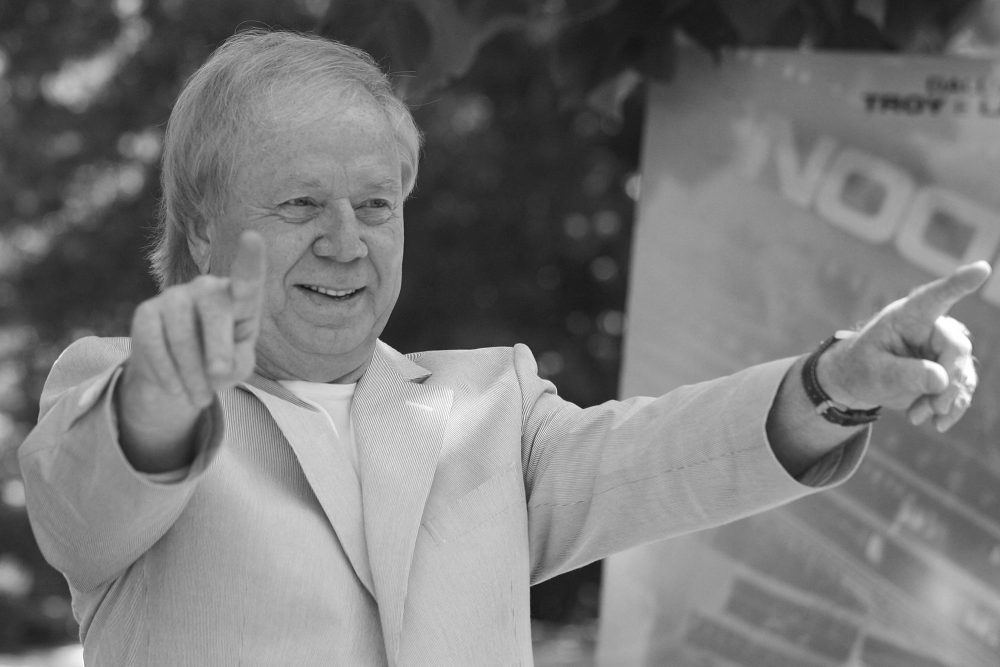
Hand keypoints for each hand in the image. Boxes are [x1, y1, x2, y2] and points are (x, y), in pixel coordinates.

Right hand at [115, 231, 265, 471]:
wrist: (181, 377)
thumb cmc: (221, 365)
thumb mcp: (238, 368)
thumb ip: (237, 362)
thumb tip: (216, 365)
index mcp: (239, 300)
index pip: (247, 278)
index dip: (250, 259)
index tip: (252, 237)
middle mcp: (208, 289)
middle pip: (214, 306)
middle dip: (218, 345)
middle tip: (220, 375)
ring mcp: (175, 296)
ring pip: (181, 330)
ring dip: (191, 370)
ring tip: (200, 397)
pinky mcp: (146, 312)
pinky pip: (153, 342)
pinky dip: (167, 372)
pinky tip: (176, 388)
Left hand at [818, 261, 990, 432]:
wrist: (858, 381)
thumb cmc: (860, 366)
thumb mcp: (873, 372)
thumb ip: (904, 373)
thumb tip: (943, 380)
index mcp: (908, 316)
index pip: (936, 297)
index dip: (960, 283)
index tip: (981, 269)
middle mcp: (931, 327)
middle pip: (956, 349)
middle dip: (948, 383)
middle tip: (931, 410)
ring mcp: (942, 349)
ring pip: (962, 372)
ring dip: (946, 400)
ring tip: (918, 417)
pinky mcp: (948, 369)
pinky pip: (961, 389)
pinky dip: (950, 408)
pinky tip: (936, 424)